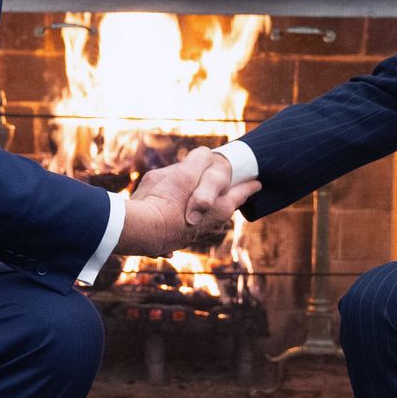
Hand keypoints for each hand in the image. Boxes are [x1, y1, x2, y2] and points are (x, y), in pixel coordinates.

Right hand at [119, 147, 259, 256]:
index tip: (257, 183)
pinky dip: (178, 226)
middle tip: (230, 193)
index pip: (240, 193)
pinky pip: (177, 231)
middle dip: (225, 200)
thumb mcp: (184, 172)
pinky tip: (173, 229)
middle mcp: (208, 225)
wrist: (139, 232)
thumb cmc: (165, 200)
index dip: (248, 187)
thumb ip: (199, 160)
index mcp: (219, 208)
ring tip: (199, 203)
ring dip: (202, 213)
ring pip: (201, 221)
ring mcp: (189, 236)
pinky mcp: (170, 242)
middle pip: (223, 209)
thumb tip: (205, 156)